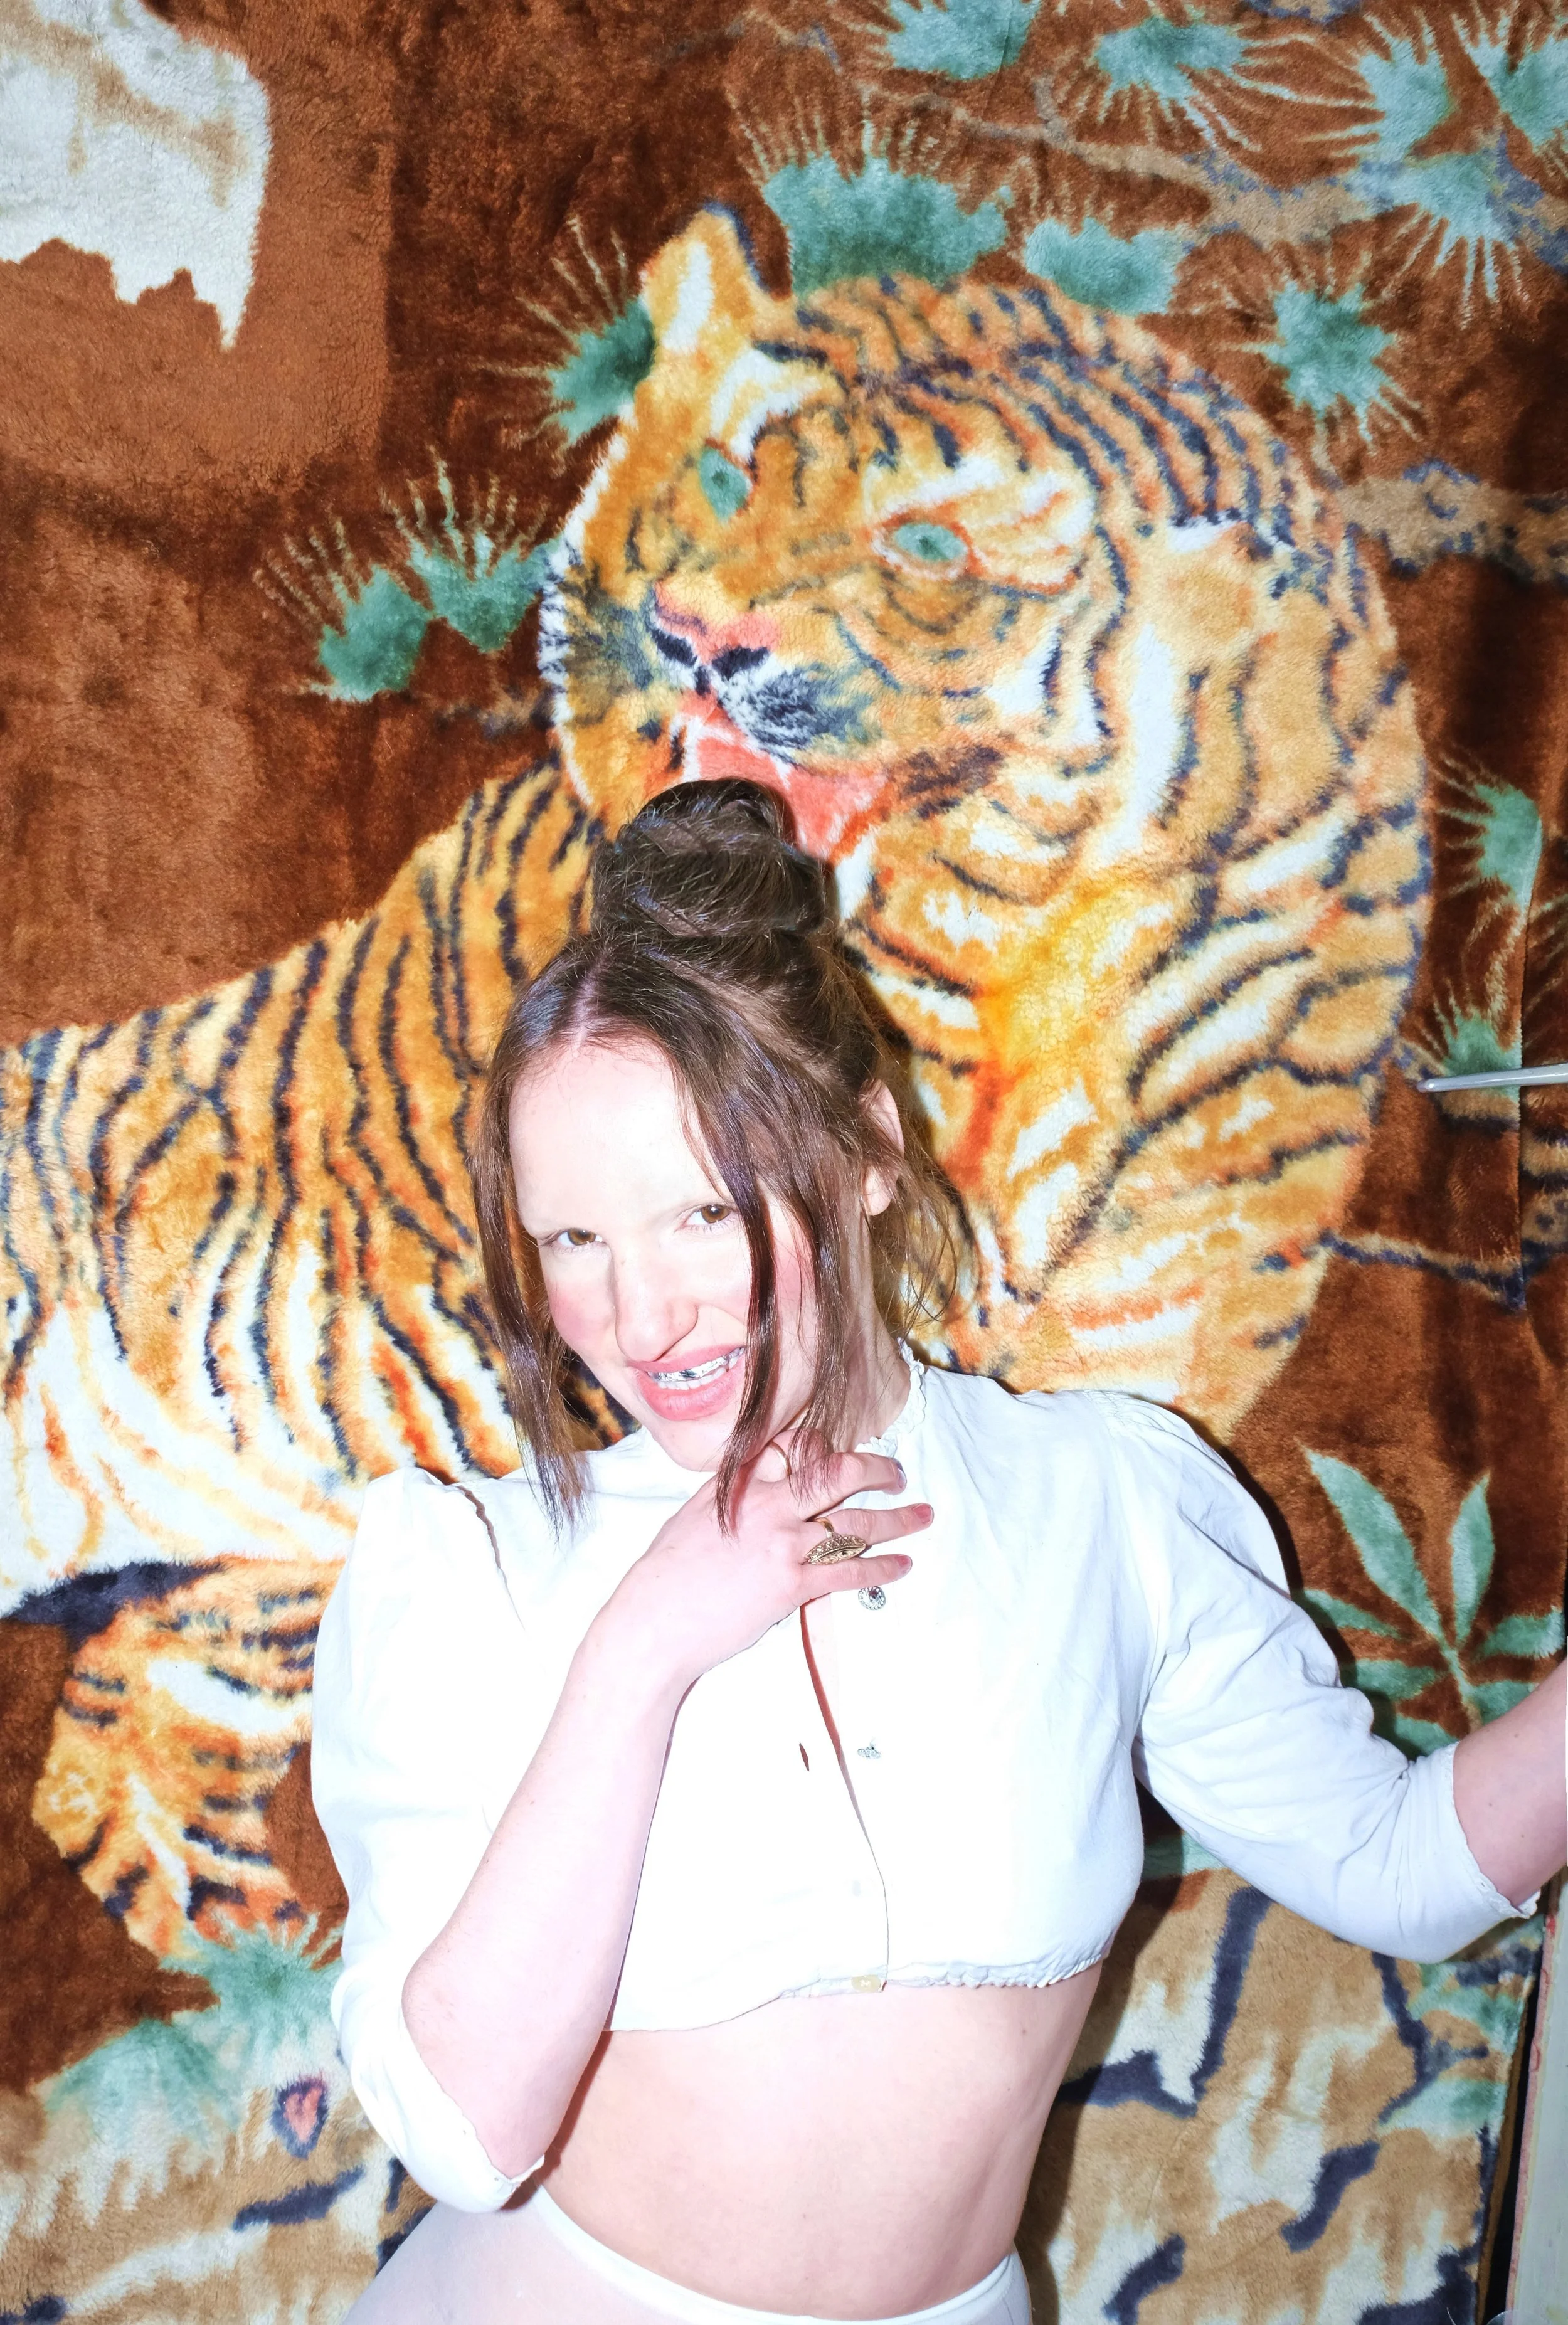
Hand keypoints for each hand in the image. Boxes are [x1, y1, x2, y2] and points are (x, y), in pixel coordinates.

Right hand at [596, 1446, 930, 1699]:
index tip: (844, 1449)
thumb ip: (733, 1493)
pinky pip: (850, 1571)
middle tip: (897, 1473)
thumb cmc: (667, 1572)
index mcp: (742, 1483)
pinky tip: (902, 1564)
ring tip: (921, 1515)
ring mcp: (783, 1544)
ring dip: (896, 1519)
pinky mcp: (792, 1585)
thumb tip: (758, 1477)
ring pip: (855, 1523)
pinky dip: (882, 1567)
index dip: (826, 1444)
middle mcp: (768, 1505)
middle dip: (876, 1470)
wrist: (654, 1622)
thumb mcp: (697, 1513)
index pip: (795, 1446)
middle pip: (837, 1474)